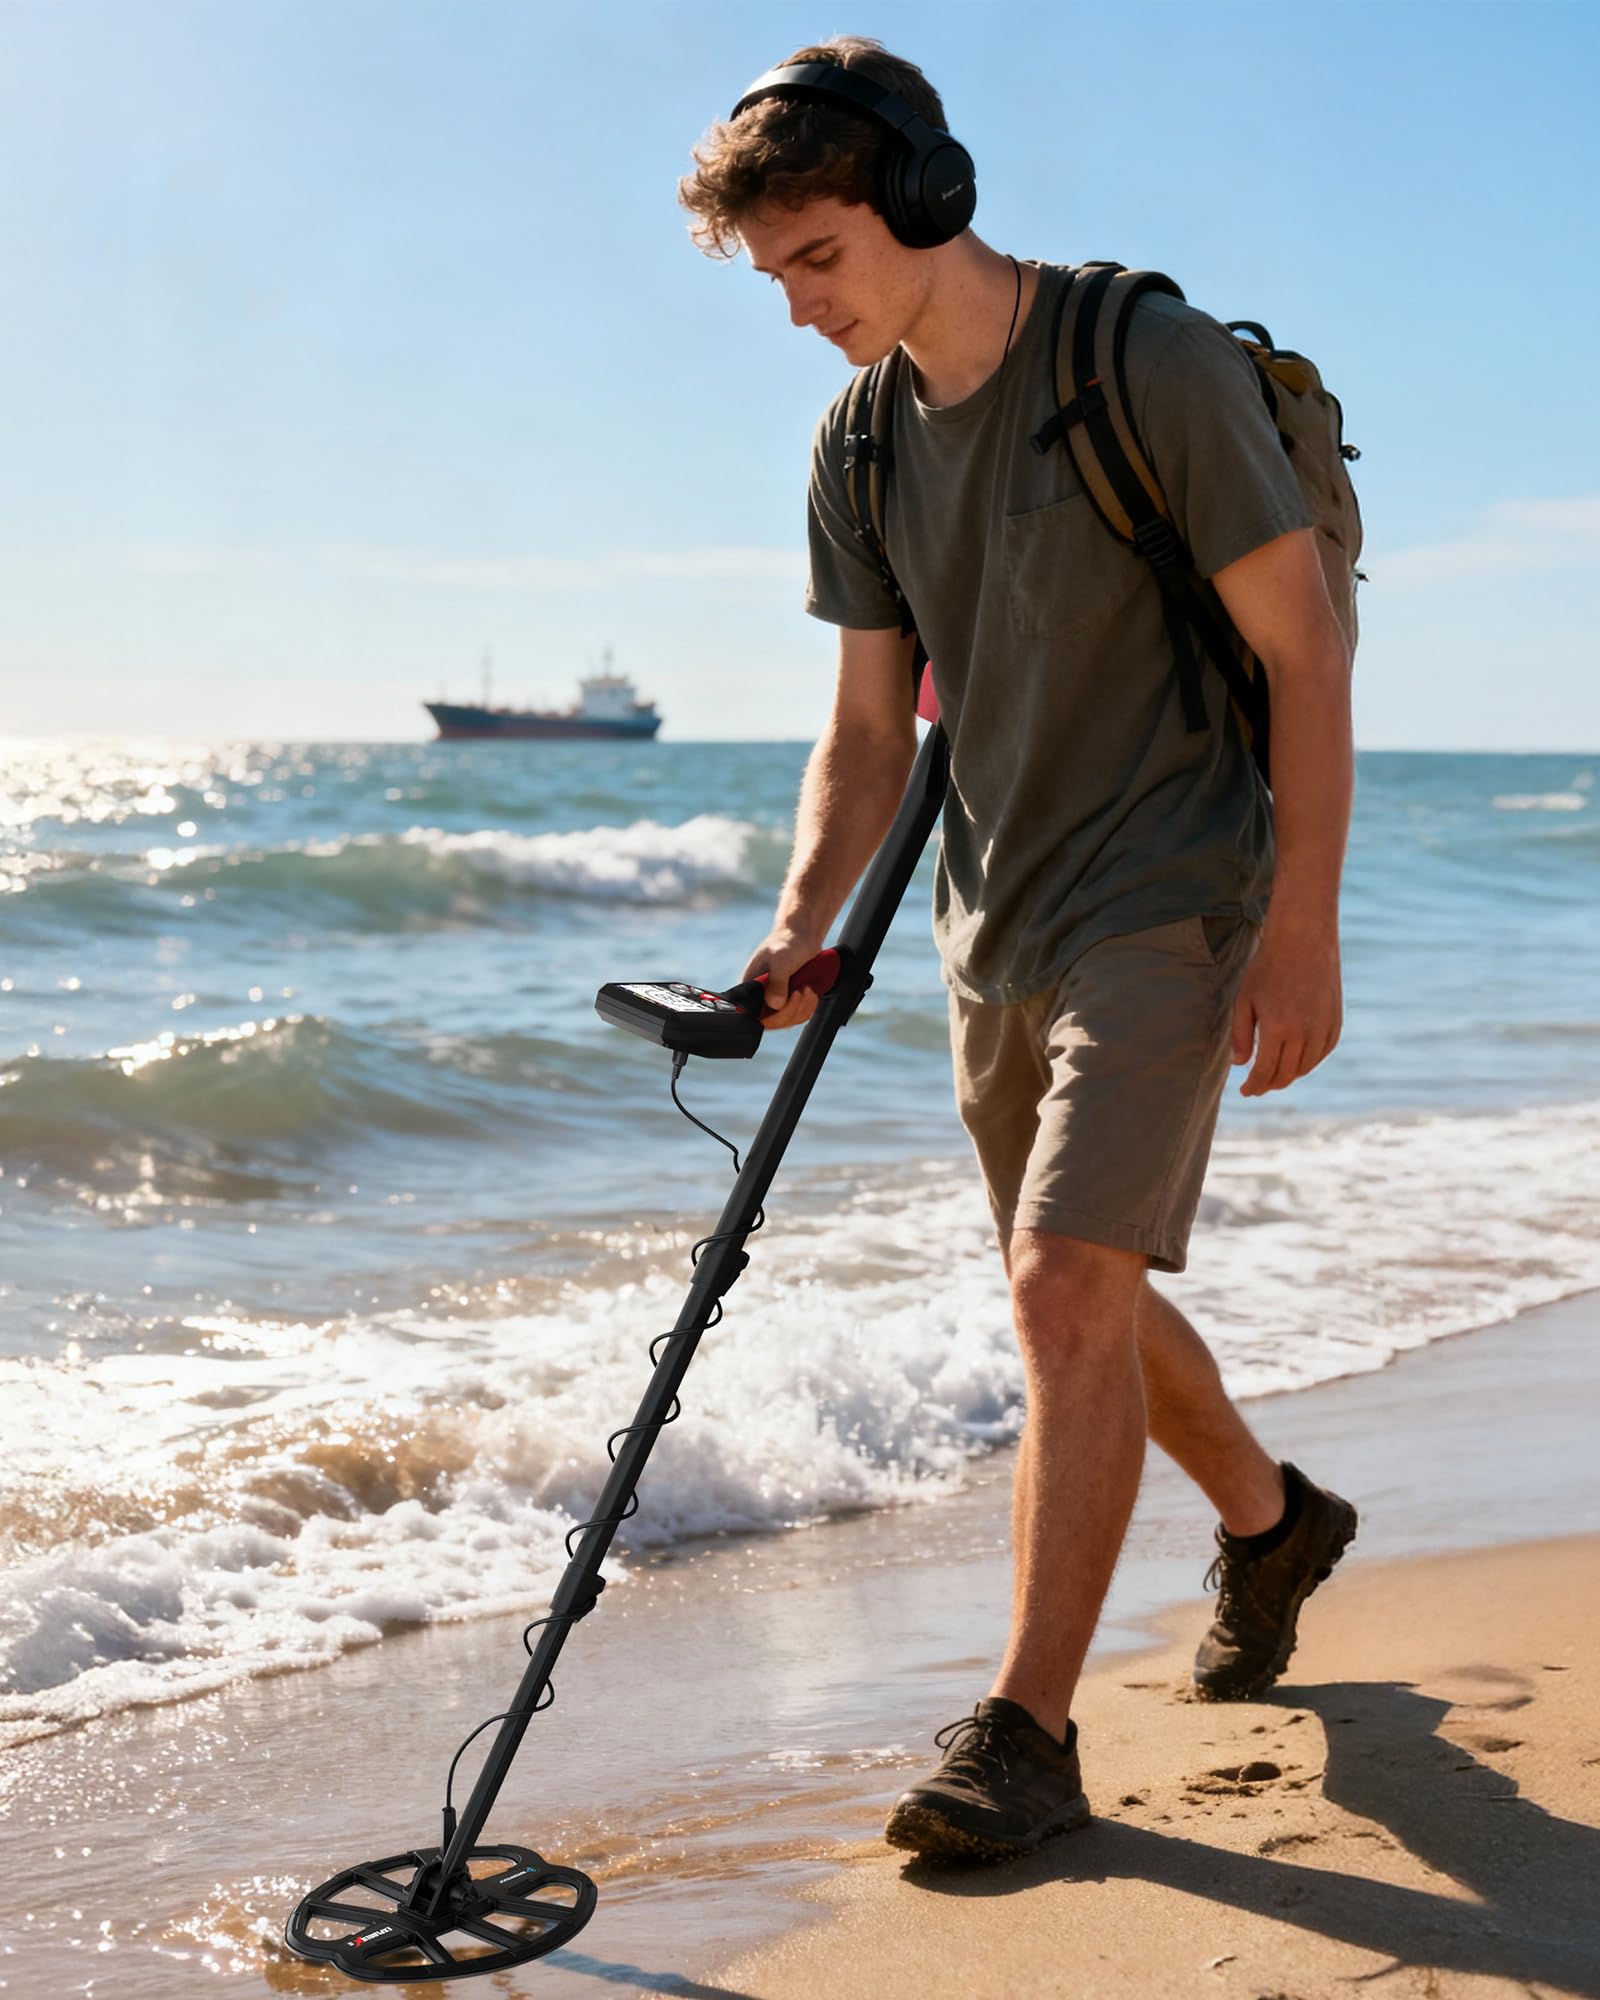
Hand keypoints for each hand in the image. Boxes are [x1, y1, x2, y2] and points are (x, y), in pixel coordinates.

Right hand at [741, 925, 825, 1031]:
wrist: (802, 935)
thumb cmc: (787, 942)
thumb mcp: (780, 961)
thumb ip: (777, 983)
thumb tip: (775, 1005)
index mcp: (750, 986)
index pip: (756, 1015)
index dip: (775, 1015)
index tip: (790, 997)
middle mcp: (760, 995)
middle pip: (774, 1021)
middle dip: (792, 1009)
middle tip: (801, 990)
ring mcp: (775, 998)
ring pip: (788, 1020)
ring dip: (802, 1007)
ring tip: (807, 988)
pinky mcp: (788, 999)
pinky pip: (797, 1014)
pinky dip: (807, 1006)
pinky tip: (809, 991)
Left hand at [1231, 917, 1342, 1096]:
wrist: (1303, 941)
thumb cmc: (1267, 968)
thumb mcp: (1244, 1000)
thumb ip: (1240, 1035)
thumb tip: (1240, 1064)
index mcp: (1277, 1029)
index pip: (1265, 1072)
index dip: (1254, 1086)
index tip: (1245, 1092)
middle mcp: (1303, 1034)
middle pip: (1286, 1074)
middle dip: (1269, 1085)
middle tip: (1257, 1087)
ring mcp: (1323, 1029)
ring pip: (1306, 1067)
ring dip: (1289, 1075)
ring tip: (1274, 1074)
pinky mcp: (1335, 1023)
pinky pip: (1322, 1053)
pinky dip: (1308, 1062)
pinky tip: (1296, 1060)